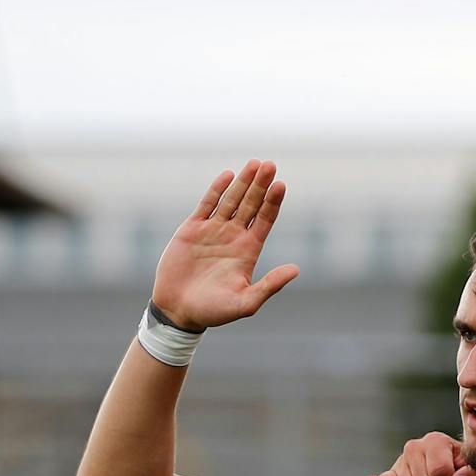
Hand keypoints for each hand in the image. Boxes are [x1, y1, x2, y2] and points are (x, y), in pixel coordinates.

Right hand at [150, 161, 295, 329]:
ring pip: (231, 200)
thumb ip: (270, 286)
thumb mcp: (246, 303)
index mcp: (248, 251)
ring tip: (255, 164)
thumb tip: (296, 270)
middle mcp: (234, 237)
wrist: (179, 310)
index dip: (273, 203)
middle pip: (251, 205)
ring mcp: (213, 231)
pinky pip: (207, 205)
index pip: (265, 220)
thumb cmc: (214, 311)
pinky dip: (217, 190)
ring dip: (243, 183)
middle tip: (270, 165)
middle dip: (261, 185)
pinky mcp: (192, 230)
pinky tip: (228, 175)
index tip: (282, 185)